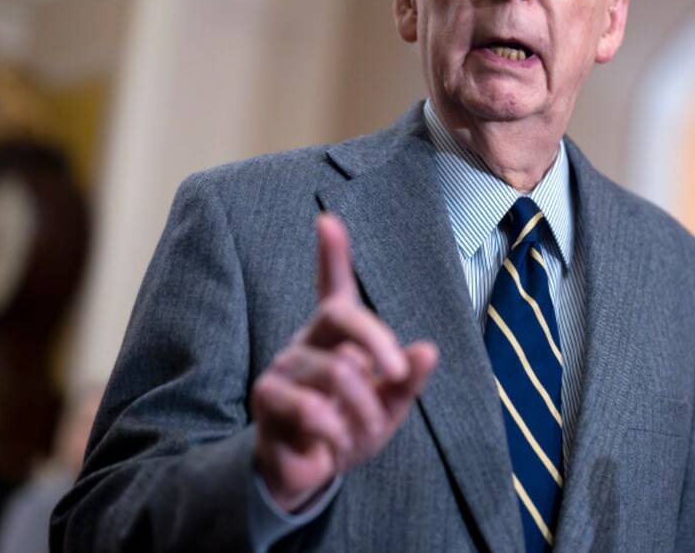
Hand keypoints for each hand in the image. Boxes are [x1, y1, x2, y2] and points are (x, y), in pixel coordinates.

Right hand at [251, 213, 438, 511]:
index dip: (332, 253)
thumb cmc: (349, 429)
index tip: (328, 219)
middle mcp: (307, 340)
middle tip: (400, 377)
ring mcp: (283, 366)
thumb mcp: (389, 407)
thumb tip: (428, 350)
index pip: (333, 286)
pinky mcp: (267, 397)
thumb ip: (408, 380)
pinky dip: (335, 433)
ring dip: (362, 409)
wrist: (310, 474)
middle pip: (342, 315)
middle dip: (380, 344)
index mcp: (337, 335)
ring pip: (336, 371)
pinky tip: (332, 444)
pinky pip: (311, 409)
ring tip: (361, 431)